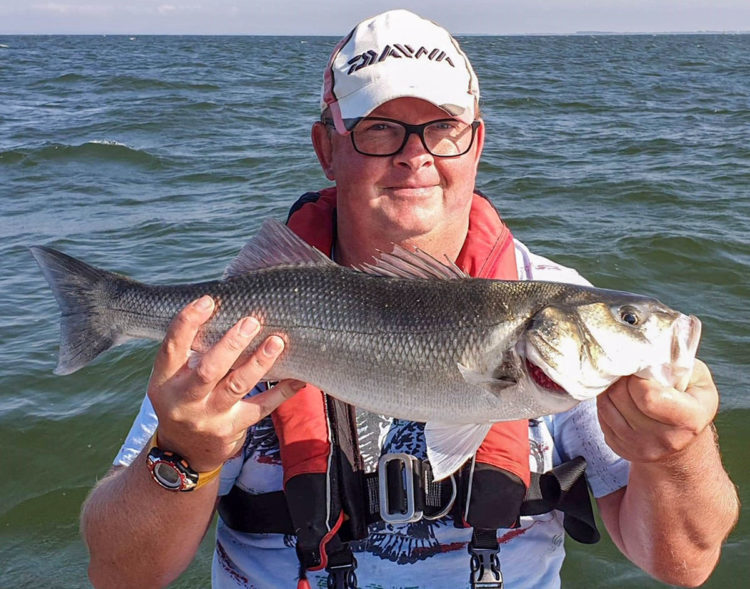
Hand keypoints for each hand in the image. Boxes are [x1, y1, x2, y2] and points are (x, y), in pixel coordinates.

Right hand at [147, 295, 303, 471]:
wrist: (184, 453)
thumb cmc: (183, 400)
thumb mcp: (172, 380)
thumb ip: (190, 353)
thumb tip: (227, 310)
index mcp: (165, 381)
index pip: (172, 348)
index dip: (187, 323)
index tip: (208, 301)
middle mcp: (184, 400)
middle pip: (209, 369)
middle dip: (231, 344)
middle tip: (251, 321)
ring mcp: (209, 417)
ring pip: (236, 386)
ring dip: (259, 362)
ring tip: (277, 342)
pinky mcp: (232, 428)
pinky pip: (261, 408)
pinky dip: (282, 392)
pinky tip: (299, 378)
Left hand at [596, 359, 718, 462]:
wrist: (683, 441)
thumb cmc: (690, 401)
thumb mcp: (697, 379)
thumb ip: (676, 364)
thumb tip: (648, 347)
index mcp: (690, 420)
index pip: (648, 396)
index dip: (638, 377)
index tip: (640, 368)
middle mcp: (666, 439)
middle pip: (622, 397)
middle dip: (622, 378)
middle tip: (628, 370)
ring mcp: (642, 448)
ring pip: (607, 405)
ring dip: (610, 388)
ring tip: (623, 380)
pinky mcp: (622, 449)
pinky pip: (601, 416)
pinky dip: (606, 401)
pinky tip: (619, 396)